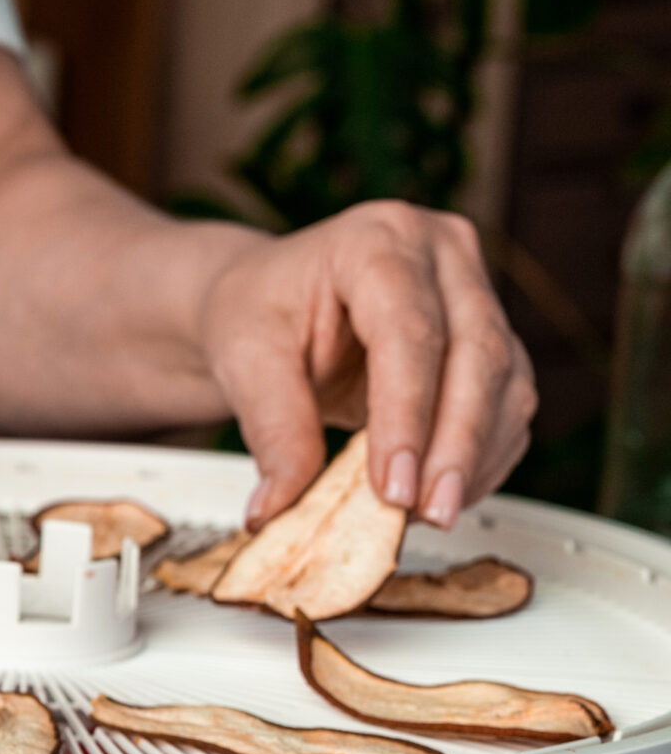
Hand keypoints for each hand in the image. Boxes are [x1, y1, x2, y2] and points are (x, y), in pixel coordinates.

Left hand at [199, 200, 535, 530]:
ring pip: (506, 382)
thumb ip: (272, 428)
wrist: (270, 300)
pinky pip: (508, 404)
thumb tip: (281, 503)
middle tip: (426, 511)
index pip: (410, 332)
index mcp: (377, 240)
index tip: (392, 485)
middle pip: (477, 354)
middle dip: (455, 446)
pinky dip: (482, 457)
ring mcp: (475, 292)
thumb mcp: (245, 357)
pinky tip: (445, 492)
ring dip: (474, 458)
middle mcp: (442, 254)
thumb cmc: (259, 310)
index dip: (408, 415)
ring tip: (429, 512)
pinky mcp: (490, 339)